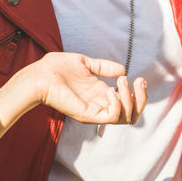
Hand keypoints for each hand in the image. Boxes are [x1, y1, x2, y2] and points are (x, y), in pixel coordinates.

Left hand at [30, 52, 147, 124]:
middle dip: (141, 99)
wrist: (40, 74)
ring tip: (122, 82)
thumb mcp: (85, 63)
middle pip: (132, 114)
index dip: (138, 94)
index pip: (128, 104)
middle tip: (139, 82)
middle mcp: (100, 105)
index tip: (138, 78)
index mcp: (100, 94)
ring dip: (130, 98)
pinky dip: (117, 104)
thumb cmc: (56, 68)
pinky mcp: (88, 115)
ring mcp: (95, 112)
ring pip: (126, 117)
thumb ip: (103, 67)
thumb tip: (123, 69)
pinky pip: (112, 116)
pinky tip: (110, 90)